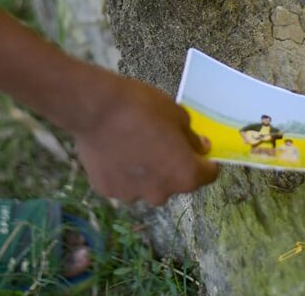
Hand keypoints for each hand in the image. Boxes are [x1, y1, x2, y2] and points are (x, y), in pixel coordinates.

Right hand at [73, 78, 218, 204]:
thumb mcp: (177, 115)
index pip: (207, 175)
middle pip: (174, 182)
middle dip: (171, 166)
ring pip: (146, 185)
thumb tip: (199, 147)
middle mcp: (161, 193)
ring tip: (132, 146)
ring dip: (145, 172)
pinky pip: (122, 182)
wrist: (97, 109)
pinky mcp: (107, 190)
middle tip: (159, 143)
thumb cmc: (142, 108)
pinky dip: (122, 171)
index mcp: (185, 175)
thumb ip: (191, 137)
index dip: (205, 161)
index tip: (197, 150)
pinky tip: (114, 151)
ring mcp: (132, 195)